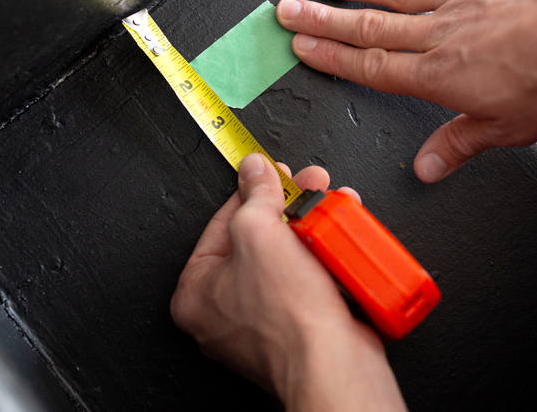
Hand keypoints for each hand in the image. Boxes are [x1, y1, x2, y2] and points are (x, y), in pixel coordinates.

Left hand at [171, 153, 405, 411]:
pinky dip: (327, 258)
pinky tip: (340, 240)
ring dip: (314, 230)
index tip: (271, 174)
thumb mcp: (259, 231)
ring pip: (289, 260)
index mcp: (196, 292)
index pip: (220, 224)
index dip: (250, 191)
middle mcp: (225, 313)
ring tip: (331, 211)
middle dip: (291, 210)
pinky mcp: (301, 330)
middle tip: (309, 188)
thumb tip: (254, 171)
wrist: (334, 365)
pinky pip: (311, 282)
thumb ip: (254, 194)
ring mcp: (264, 324)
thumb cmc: (287, 319)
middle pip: (258, 240)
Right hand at [277, 0, 536, 182]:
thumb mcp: (507, 128)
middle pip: (371, 23)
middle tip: (288, 7)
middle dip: (325, 17)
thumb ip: (461, 143)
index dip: (332, 56)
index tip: (301, 44)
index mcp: (439, 71)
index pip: (371, 64)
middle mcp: (444, 28)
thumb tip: (428, 167)